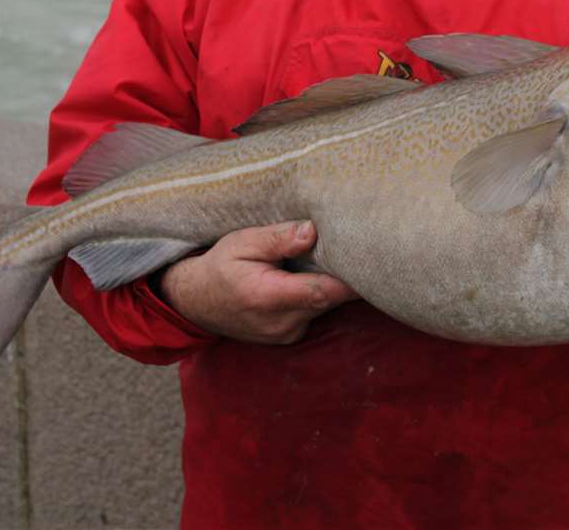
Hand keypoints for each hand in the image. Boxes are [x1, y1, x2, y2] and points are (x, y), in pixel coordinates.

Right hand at [159, 220, 359, 342]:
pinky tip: (309, 277)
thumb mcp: (242, 242)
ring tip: (332, 258)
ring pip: (325, 308)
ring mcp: (286, 335)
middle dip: (344, 276)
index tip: (372, 259)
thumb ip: (278, 239)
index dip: (352, 279)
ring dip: (330, 285)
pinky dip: (318, 296)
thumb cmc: (221, 266)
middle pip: (330, 299)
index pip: (324, 292)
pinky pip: (315, 314)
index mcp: (268, 297)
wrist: (197, 302)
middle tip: (360, 248)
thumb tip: (313, 232)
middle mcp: (281, 323)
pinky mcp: (289, 338)